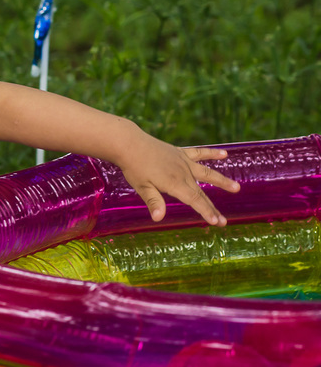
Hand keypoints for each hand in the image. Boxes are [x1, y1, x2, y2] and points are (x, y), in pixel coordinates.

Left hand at [118, 141, 239, 225]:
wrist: (130, 144)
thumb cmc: (134, 168)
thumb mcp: (142, 187)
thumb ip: (153, 201)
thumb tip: (159, 218)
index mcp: (174, 183)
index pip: (194, 201)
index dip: (206, 212)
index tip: (217, 222)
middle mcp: (183, 173)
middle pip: (201, 192)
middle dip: (212, 207)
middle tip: (225, 221)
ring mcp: (183, 161)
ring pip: (207, 172)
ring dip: (221, 181)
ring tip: (236, 188)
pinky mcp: (180, 153)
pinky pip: (199, 153)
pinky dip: (212, 153)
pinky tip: (224, 154)